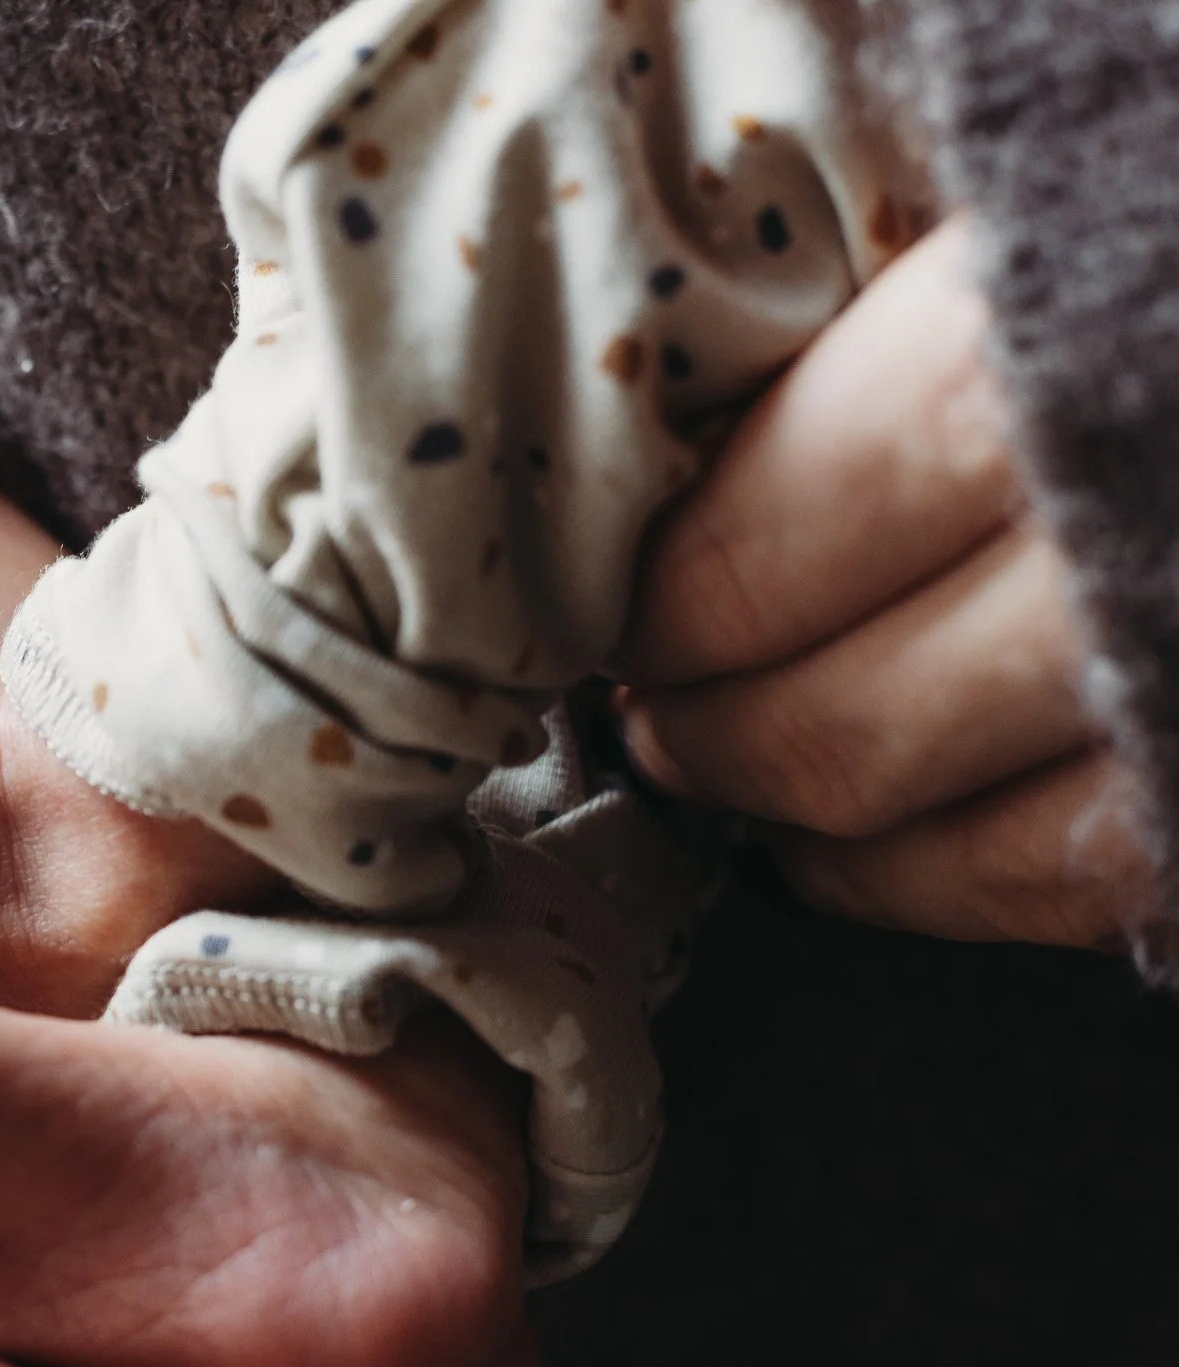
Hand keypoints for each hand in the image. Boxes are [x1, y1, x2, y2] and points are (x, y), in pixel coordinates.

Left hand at [619, 218, 1160, 950]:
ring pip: (957, 844)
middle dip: (703, 729)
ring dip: (808, 835)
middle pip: (837, 715)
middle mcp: (1157, 535)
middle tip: (645, 706)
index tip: (613, 595)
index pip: (773, 536)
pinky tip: (871, 857)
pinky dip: (953, 892)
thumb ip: (899, 215)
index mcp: (1059, 348)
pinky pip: (1092, 885)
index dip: (661, 595)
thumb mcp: (1053, 105)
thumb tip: (677, 333)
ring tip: (733, 787)